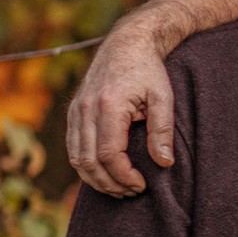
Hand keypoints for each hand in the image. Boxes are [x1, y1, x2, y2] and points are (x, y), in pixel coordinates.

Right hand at [66, 17, 176, 196]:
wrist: (127, 44)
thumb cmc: (149, 71)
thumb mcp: (163, 97)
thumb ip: (163, 130)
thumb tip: (164, 163)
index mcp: (108, 105)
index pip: (109, 154)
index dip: (124, 176)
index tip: (142, 185)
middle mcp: (85, 109)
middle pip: (89, 161)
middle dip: (110, 183)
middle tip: (132, 192)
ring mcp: (76, 110)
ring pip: (76, 157)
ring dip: (96, 179)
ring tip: (120, 188)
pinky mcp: (73, 111)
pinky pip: (73, 147)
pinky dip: (85, 166)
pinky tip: (105, 174)